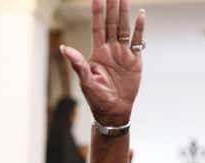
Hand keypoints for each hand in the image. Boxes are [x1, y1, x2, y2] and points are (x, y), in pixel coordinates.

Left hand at [61, 0, 143, 125]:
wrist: (114, 111)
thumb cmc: (97, 98)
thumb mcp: (86, 81)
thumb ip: (78, 64)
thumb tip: (63, 48)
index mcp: (98, 52)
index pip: (98, 26)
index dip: (97, 12)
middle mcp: (111, 49)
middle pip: (111, 23)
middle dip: (112, 6)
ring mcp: (123, 54)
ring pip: (124, 28)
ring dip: (124, 13)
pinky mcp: (135, 61)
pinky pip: (138, 41)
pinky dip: (139, 29)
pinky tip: (140, 15)